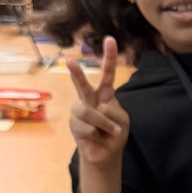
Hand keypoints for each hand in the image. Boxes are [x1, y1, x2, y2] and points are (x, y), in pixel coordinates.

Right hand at [68, 36, 129, 167]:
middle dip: (76, 73)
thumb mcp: (122, 120)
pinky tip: (96, 136)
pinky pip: (88, 125)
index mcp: (105, 94)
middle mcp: (90, 99)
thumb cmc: (114, 133)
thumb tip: (95, 109)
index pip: (107, 73)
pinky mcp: (74, 123)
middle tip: (69, 60)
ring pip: (89, 111)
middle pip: (82, 84)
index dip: (109, 56)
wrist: (105, 153)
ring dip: (104, 122)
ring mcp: (80, 111)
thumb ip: (113, 110)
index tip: (110, 39)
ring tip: (111, 131)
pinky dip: (98, 132)